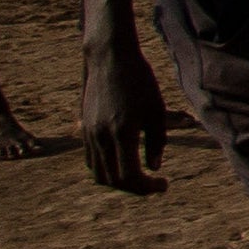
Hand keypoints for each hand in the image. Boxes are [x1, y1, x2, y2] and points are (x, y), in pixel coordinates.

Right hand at [81, 35, 169, 193]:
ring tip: (140, 175)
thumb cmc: (140, 82)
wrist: (110, 60)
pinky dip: (106, 169)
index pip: (130, 176)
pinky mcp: (84, 130)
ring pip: (99, 174)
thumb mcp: (156, 109)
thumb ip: (157, 141)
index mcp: (122, 133)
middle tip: (154, 184)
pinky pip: (91, 161)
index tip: (164, 184)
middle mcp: (102, 138)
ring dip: (119, 181)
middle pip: (113, 181)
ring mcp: (89, 135)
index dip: (147, 187)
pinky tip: (124, 163)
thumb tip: (154, 168)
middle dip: (136, 188)